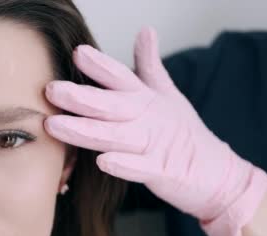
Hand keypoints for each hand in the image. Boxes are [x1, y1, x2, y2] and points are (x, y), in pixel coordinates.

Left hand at [43, 27, 266, 235]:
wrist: (214, 172)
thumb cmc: (181, 131)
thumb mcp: (167, 93)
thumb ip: (149, 65)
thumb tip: (145, 31)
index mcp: (146, 99)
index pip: (121, 77)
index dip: (101, 65)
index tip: (78, 53)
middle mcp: (147, 119)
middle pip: (111, 105)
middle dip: (81, 98)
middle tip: (52, 90)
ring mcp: (153, 146)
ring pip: (115, 137)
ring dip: (85, 131)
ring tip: (56, 125)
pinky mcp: (160, 173)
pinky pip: (139, 169)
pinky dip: (123, 165)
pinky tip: (102, 161)